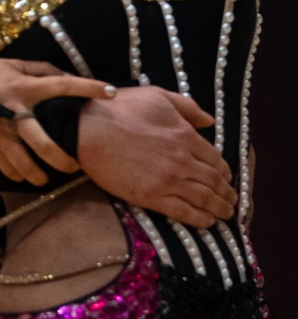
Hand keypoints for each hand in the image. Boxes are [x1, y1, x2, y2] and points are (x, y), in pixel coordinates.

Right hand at [0, 59, 114, 186]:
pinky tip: (22, 174)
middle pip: (44, 145)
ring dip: (39, 176)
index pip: (63, 86)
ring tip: (47, 179)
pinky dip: (16, 174)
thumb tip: (64, 76)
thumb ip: (39, 70)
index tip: (111, 93)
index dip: (88, 88)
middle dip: (63, 160)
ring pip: (25, 165)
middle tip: (75, 166)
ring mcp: (2, 135)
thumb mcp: (10, 65)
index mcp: (25, 89)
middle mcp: (17, 114)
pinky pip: (7, 168)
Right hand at [76, 87, 234, 227]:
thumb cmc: (119, 108)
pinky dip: (199, 219)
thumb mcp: (158, 96)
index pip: (216, 159)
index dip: (225, 171)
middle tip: (232, 200)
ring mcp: (167, 181)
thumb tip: (209, 121)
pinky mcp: (150, 196)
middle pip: (214, 181)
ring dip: (219, 208)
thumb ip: (187, 107)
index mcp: (185, 135)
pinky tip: (208, 222)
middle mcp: (182, 160)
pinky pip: (182, 212)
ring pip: (203, 199)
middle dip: (226, 192)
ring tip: (225, 213)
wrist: (87, 130)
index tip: (227, 178)